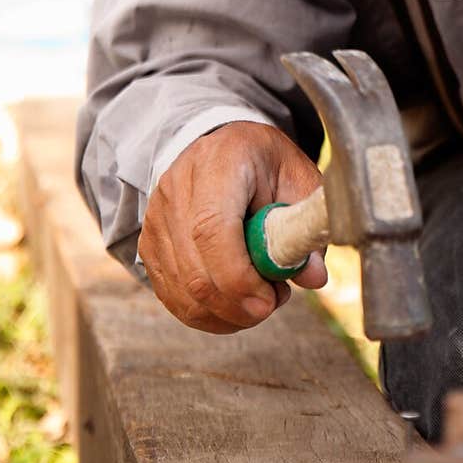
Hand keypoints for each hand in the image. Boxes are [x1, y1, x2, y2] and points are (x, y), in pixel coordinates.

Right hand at [138, 121, 327, 332]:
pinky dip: (207, 314)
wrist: (225, 149)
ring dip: (226, 313)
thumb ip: (304, 226)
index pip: (212, 230)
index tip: (270, 300)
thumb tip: (313, 277)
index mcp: (219, 162)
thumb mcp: (299, 180)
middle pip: (194, 270)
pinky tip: (236, 304)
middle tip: (273, 303)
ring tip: (260, 297)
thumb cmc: (266, 165)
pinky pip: (173, 297)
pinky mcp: (149, 245)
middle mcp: (177, 188)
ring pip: (182, 291)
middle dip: (237, 305)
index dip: (238, 278)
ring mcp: (156, 219)